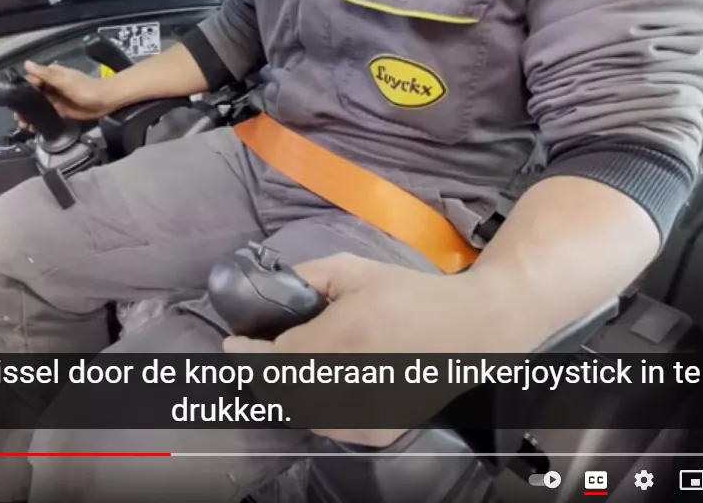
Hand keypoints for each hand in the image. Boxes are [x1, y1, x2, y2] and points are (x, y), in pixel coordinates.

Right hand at [15, 61, 117, 128]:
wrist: (105, 101)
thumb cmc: (85, 88)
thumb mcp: (64, 80)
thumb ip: (45, 74)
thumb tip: (26, 64)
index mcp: (50, 76)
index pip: (30, 81)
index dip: (20, 91)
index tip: (12, 102)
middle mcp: (50, 87)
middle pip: (31, 97)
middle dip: (22, 107)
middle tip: (18, 119)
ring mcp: (54, 99)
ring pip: (36, 108)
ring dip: (29, 116)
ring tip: (23, 126)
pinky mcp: (60, 111)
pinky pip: (45, 116)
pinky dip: (38, 122)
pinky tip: (32, 129)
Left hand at [222, 254, 471, 447]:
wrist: (472, 329)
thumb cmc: (412, 294)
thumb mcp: (356, 269)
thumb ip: (307, 277)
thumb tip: (269, 288)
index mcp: (344, 338)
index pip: (275, 357)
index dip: (247, 353)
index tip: (230, 343)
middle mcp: (352, 382)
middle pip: (281, 390)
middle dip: (258, 373)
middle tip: (251, 356)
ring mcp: (367, 414)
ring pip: (301, 413)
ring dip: (280, 393)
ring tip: (276, 370)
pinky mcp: (380, 432)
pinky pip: (328, 426)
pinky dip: (310, 410)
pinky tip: (311, 389)